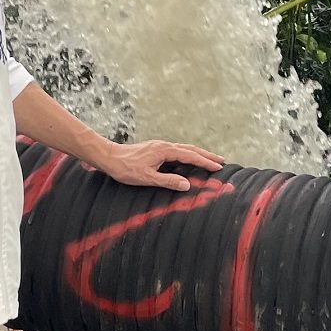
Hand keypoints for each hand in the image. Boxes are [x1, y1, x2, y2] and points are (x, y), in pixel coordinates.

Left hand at [95, 140, 224, 190]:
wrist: (109, 157)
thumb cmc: (126, 169)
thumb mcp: (147, 178)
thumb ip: (168, 181)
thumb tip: (187, 184)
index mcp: (164, 151)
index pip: (190, 156)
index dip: (205, 162)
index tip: (218, 167)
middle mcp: (164, 145)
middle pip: (190, 149)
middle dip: (206, 155)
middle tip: (221, 160)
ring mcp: (160, 146)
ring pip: (184, 148)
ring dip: (198, 153)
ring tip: (209, 159)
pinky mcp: (155, 149)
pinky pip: (177, 150)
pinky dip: (188, 154)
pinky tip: (188, 159)